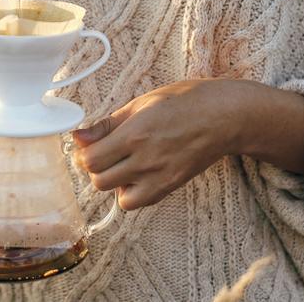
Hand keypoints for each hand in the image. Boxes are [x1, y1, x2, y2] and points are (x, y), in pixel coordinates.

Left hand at [71, 79, 247, 210]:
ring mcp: (159, 177)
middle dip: (96, 167)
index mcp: (135, 134)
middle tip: (105, 152)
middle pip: (99, 180)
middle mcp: (145, 160)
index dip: (84, 153)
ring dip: (113, 181)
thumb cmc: (187, 101)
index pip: (90, 160)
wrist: (224, 116)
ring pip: (117, 196)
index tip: (89, 144)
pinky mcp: (171, 186)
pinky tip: (138, 174)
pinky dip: (132, 192)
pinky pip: (138, 202)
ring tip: (123, 164)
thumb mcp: (142, 102)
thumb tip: (79, 136)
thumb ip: (108, 123)